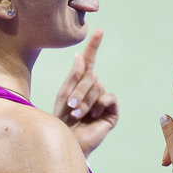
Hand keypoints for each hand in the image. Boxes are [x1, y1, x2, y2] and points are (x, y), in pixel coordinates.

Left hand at [53, 29, 117, 157]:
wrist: (67, 142)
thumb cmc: (61, 121)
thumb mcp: (64, 96)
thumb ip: (73, 77)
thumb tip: (80, 56)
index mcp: (81, 83)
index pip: (90, 61)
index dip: (94, 46)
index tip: (99, 30)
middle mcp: (94, 89)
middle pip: (90, 77)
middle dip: (78, 91)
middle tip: (70, 108)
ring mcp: (104, 100)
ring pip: (98, 86)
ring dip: (84, 101)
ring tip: (77, 115)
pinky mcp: (112, 112)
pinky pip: (108, 97)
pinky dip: (98, 105)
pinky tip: (93, 116)